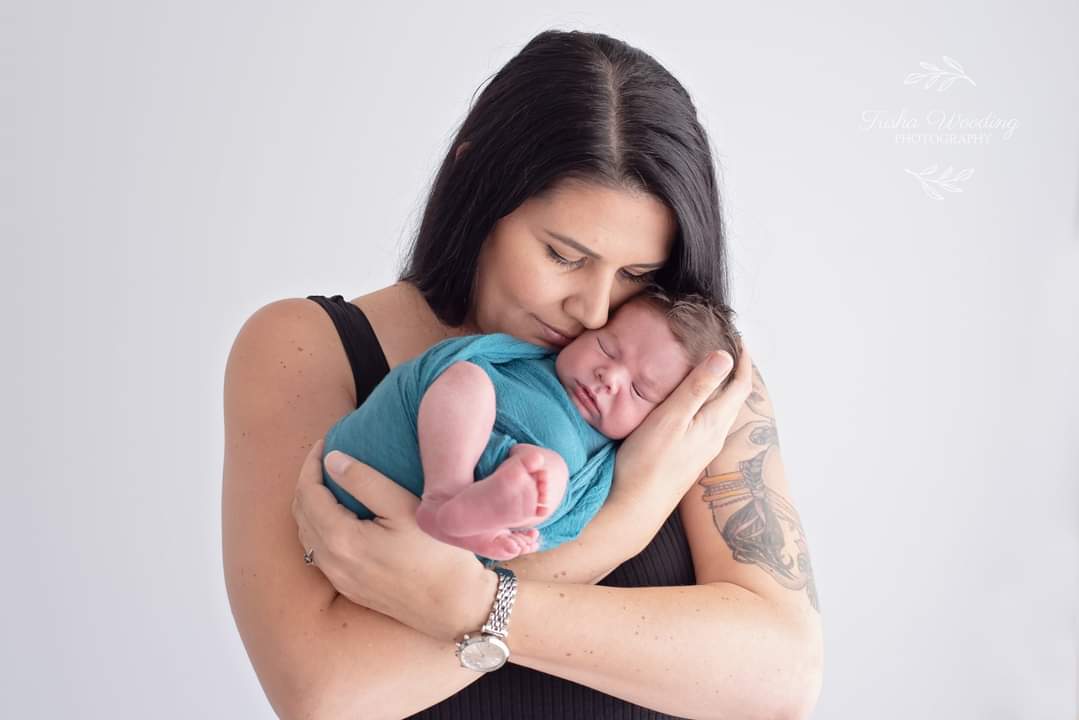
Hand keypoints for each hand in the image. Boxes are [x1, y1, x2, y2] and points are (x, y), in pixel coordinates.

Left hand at [291, 439, 496, 641]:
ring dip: (310, 505)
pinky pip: (319, 552)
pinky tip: (338, 517)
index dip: (311, 464)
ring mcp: (339, 579)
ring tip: (330, 482)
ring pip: (307, 535)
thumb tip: (332, 460)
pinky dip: (318, 527)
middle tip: (325, 458)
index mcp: (341, 539)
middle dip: (308, 481)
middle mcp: (332, 562)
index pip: (308, 493)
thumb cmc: (438, 554)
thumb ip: (365, 481)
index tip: (325, 442)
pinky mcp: (350, 589)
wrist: (455, 606)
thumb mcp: (405, 507)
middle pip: (301, 513)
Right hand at [611, 340, 752, 513]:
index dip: (743, 360)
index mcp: (714, 423)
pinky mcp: (689, 457)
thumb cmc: (648, 463)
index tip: (738, 337)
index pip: (740, 385)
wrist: (634, 507)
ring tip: (708, 369)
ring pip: (721, 411)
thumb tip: (726, 356)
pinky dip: (706, 403)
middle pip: (734, 398)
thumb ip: (698, 387)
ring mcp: (702, 450)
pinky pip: (707, 423)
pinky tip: (690, 403)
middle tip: (724, 347)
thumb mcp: (672, 418)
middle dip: (734, 371)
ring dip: (721, 388)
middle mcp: (714, 437)